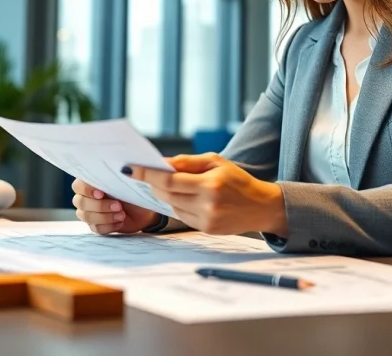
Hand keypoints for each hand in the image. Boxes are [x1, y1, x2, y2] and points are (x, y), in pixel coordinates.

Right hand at [71, 178, 158, 234]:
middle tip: (118, 206)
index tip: (102, 193)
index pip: (78, 185)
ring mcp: (89, 212)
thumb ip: (122, 176)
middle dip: (100, 206)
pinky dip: (109, 226)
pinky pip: (96, 228)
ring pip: (87, 216)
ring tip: (122, 215)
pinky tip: (120, 222)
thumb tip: (125, 170)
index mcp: (91, 182)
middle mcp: (86, 196)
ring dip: (105, 217)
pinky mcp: (96, 225)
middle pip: (80, 202)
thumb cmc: (133, 191)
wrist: (142, 210)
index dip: (87, 190)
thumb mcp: (128, 183)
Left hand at [125, 154, 286, 235]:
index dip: (147, 174)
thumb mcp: (216, 162)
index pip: (169, 180)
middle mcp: (207, 205)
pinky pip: (181, 215)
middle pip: (166, 194)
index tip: (129, 169)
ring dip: (165, 195)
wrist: (261, 206)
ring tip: (168, 184)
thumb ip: (187, 162)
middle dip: (153, 184)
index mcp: (210, 185)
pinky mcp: (205, 230)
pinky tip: (185, 197)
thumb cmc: (237, 180)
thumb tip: (161, 163)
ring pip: (172, 206)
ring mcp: (206, 220)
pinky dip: (178, 205)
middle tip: (144, 174)